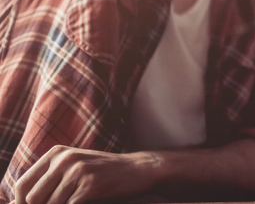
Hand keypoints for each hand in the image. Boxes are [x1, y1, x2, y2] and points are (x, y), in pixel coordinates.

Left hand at [14, 146, 160, 203]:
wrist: (138, 169)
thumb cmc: (102, 173)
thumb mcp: (73, 168)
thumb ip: (48, 181)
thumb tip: (19, 203)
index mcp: (56, 153)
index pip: (22, 185)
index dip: (22, 203)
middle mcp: (65, 158)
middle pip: (33, 198)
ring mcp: (78, 170)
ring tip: (76, 202)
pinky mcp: (91, 184)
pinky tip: (87, 203)